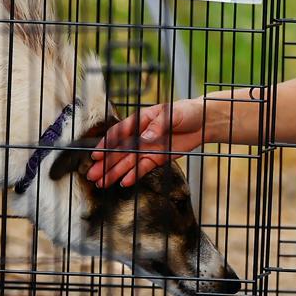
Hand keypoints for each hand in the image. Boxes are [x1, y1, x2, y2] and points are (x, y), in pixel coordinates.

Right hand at [86, 97, 211, 186]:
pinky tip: (123, 183)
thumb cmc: (186, 112)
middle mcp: (140, 136)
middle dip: (106, 164)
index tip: (97, 155)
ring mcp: (147, 148)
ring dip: (115, 172)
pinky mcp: (157, 158)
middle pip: (119, 151)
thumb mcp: (172, 114)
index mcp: (140, 121)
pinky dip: (133, 175)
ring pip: (128, 162)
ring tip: (102, 183)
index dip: (107, 144)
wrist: (202, 121)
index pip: (119, 133)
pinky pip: (142, 168)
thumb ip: (158, 126)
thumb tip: (146, 137)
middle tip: (93, 175)